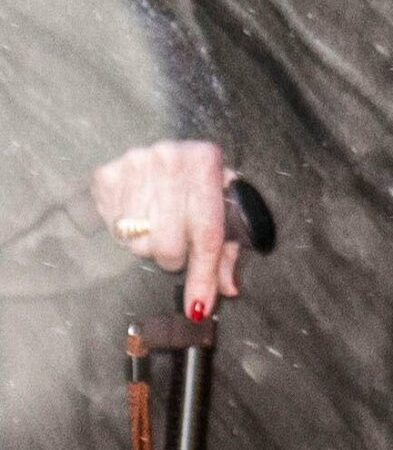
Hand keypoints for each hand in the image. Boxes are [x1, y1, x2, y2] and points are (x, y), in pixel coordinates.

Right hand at [92, 140, 240, 321]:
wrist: (161, 142)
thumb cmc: (196, 178)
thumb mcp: (220, 202)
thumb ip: (225, 248)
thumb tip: (226, 290)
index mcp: (207, 163)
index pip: (207, 234)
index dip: (203, 276)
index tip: (197, 307)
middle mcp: (172, 160)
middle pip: (169, 245)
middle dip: (173, 254)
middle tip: (176, 237)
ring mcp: (137, 165)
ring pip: (139, 242)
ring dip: (148, 241)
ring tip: (156, 219)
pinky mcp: (108, 175)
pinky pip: (114, 227)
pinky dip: (124, 228)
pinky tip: (136, 210)